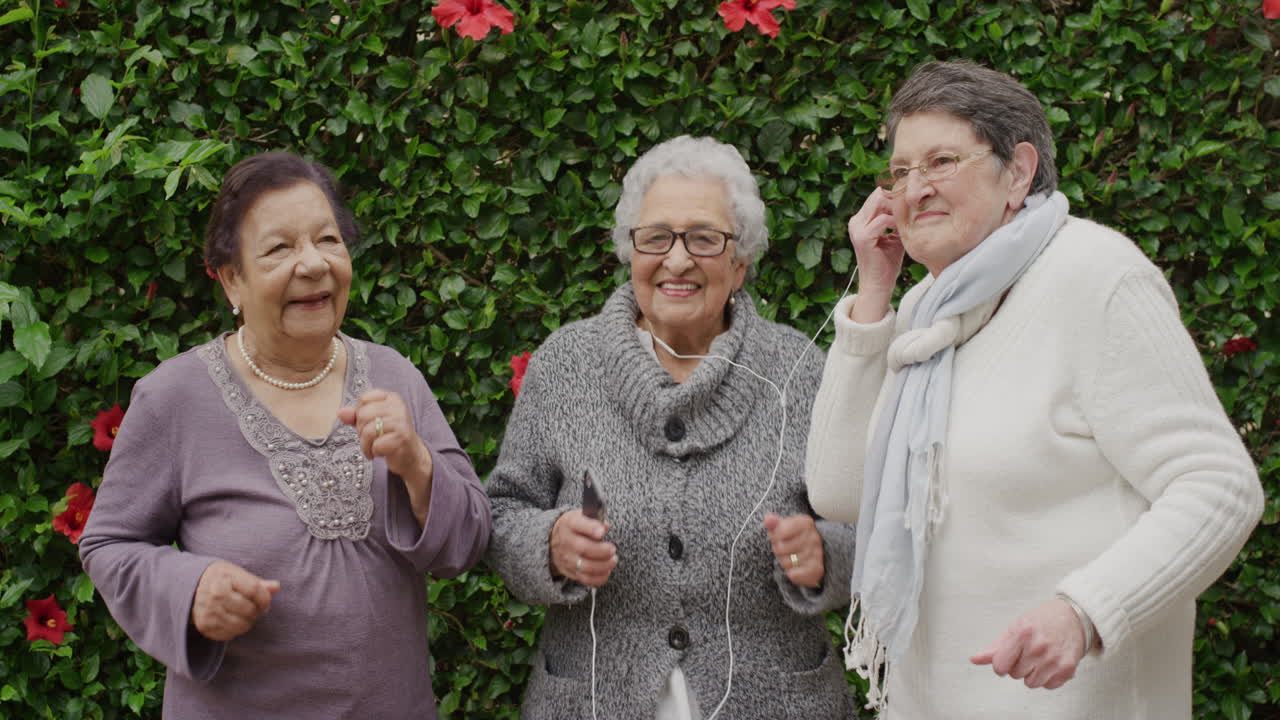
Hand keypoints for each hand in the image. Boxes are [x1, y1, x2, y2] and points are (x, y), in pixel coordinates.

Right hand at [191, 561, 280, 641]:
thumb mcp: (236, 573)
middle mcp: (214, 596)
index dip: (265, 597)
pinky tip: (234, 620)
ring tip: (245, 614)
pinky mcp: (205, 627)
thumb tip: (276, 587)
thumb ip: (256, 582)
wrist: (190, 587)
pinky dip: (236, 630)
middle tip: (254, 607)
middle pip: (249, 610)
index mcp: (224, 579)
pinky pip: (230, 635)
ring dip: (249, 622)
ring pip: (241, 625)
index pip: (255, 590)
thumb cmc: (220, 578)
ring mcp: (208, 613)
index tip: (265, 599)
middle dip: (257, 610)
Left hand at [337, 390, 430, 478]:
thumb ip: (356, 416)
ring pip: (368, 431)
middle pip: (363, 414)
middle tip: (369, 439)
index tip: (367, 423)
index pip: (364, 398)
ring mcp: (401, 422)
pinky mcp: (402, 438)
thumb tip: (341, 413)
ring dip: (365, 445)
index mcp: (391, 398)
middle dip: (361, 431)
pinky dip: (373, 452)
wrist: (410, 456)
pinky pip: (376, 445)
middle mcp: (398, 407)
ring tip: (371, 448)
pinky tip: (379, 453)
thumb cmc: (389, 436)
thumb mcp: (371, 422)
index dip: (359, 413)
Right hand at [549, 510, 616, 586]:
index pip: (578, 525)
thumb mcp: (582, 516)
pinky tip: (607, 571)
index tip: (602, 532)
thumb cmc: (574, 527)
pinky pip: (585, 579)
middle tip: (612, 549)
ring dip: (603, 565)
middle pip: (584, 548)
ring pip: (586, 566)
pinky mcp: (571, 572)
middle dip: (602, 551)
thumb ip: (595, 519)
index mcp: (570, 524)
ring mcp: (568, 558)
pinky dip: (599, 578)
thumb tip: (605, 526)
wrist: (553, 541)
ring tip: (613, 560)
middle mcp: (566, 541)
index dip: (591, 529)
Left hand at [763, 512, 824, 587]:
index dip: (774, 536)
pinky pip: (796, 574)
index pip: (780, 531)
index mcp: (805, 522)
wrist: (810, 554)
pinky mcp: (817, 569)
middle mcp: (814, 537)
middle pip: (781, 548)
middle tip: (784, 549)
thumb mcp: (781, 527)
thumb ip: (773, 523)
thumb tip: (768, 519)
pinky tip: (795, 569)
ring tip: (790, 557)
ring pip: (787, 562)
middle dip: (778, 550)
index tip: (778, 536)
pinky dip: (792, 574)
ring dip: (784, 562)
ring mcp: (817, 553)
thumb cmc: (791, 538)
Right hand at [846, 188, 905, 322]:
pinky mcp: (863, 238)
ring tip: (911, 217)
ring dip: (898, 208)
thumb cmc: (888, 261)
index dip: (896, 196)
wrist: (878, 285)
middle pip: (878, 195)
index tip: (913, 202)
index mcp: (860, 219)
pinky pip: (883, 219)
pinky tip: (905, 229)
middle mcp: (856, 221)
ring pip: (879, 202)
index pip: (878, 196)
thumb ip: (898, 219)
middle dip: (898, 199)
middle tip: (915, 207)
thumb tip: (915, 203)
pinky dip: (897, 222)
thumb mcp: (894, 235)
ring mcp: (857, 229)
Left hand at [970, 598, 1087, 688]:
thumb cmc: (1041, 621)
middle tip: (1029, 651)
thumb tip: (974, 659)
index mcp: (1022, 634)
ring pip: (1031, 683)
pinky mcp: (1067, 669)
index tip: (1008, 658)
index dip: (1002, 664)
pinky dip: (1048, 678)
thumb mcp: (1015, 627)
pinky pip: (1048, 686)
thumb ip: (995, 647)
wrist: (1073, 618)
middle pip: (1015, 674)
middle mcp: (1038, 647)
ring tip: (1040, 658)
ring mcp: (1053, 659)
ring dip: (1033, 674)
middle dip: (1019, 665)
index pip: (1000, 666)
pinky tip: (1051, 662)